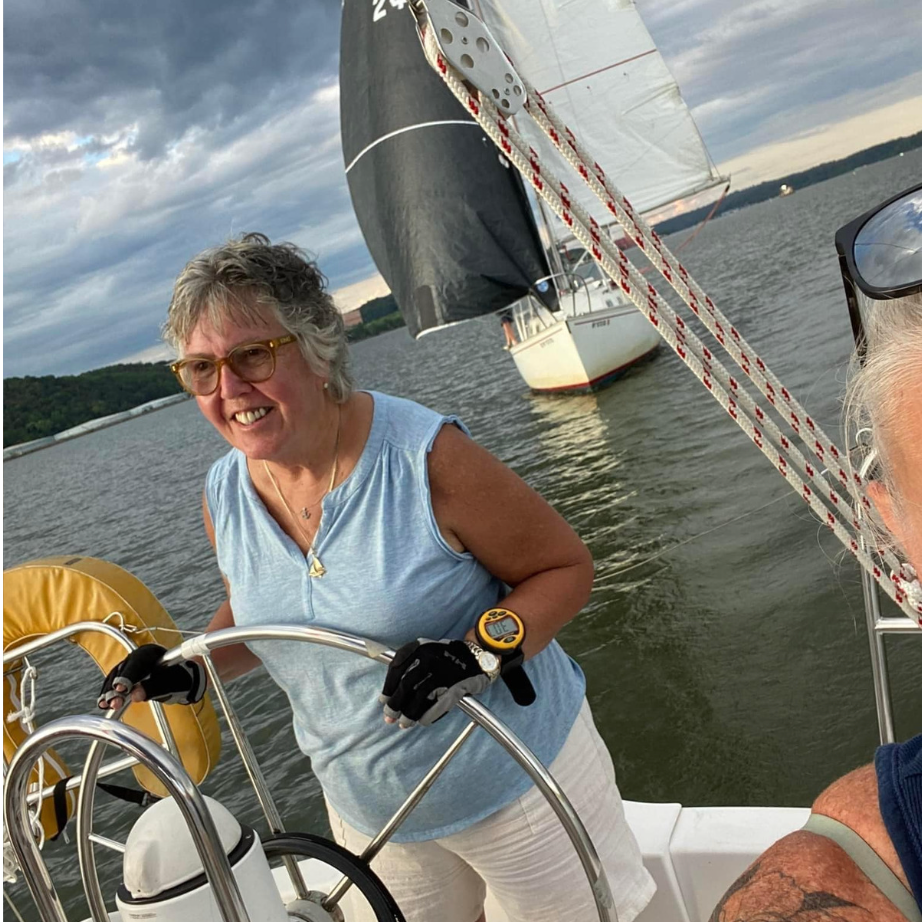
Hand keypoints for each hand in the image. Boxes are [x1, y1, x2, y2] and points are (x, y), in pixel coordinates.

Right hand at [97, 644, 206, 709]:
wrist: (180, 681)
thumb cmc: (179, 678)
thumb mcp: (171, 683)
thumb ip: (154, 688)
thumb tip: (135, 696)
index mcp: (151, 652)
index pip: (137, 662)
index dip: (127, 675)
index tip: (121, 689)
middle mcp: (137, 656)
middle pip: (123, 670)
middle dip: (116, 687)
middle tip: (114, 701)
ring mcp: (130, 666)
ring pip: (115, 677)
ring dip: (110, 692)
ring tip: (106, 705)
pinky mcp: (125, 677)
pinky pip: (113, 684)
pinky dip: (108, 693)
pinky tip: (102, 704)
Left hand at [378, 639, 494, 728]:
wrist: (478, 655)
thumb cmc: (447, 657)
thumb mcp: (426, 651)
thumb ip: (409, 664)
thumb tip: (390, 694)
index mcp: (420, 648)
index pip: (396, 668)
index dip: (387, 688)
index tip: (383, 700)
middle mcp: (431, 658)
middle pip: (406, 685)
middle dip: (395, 704)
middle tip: (389, 717)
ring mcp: (444, 672)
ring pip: (420, 696)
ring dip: (409, 713)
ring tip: (404, 724)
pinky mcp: (457, 685)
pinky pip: (439, 704)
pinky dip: (428, 715)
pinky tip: (422, 722)